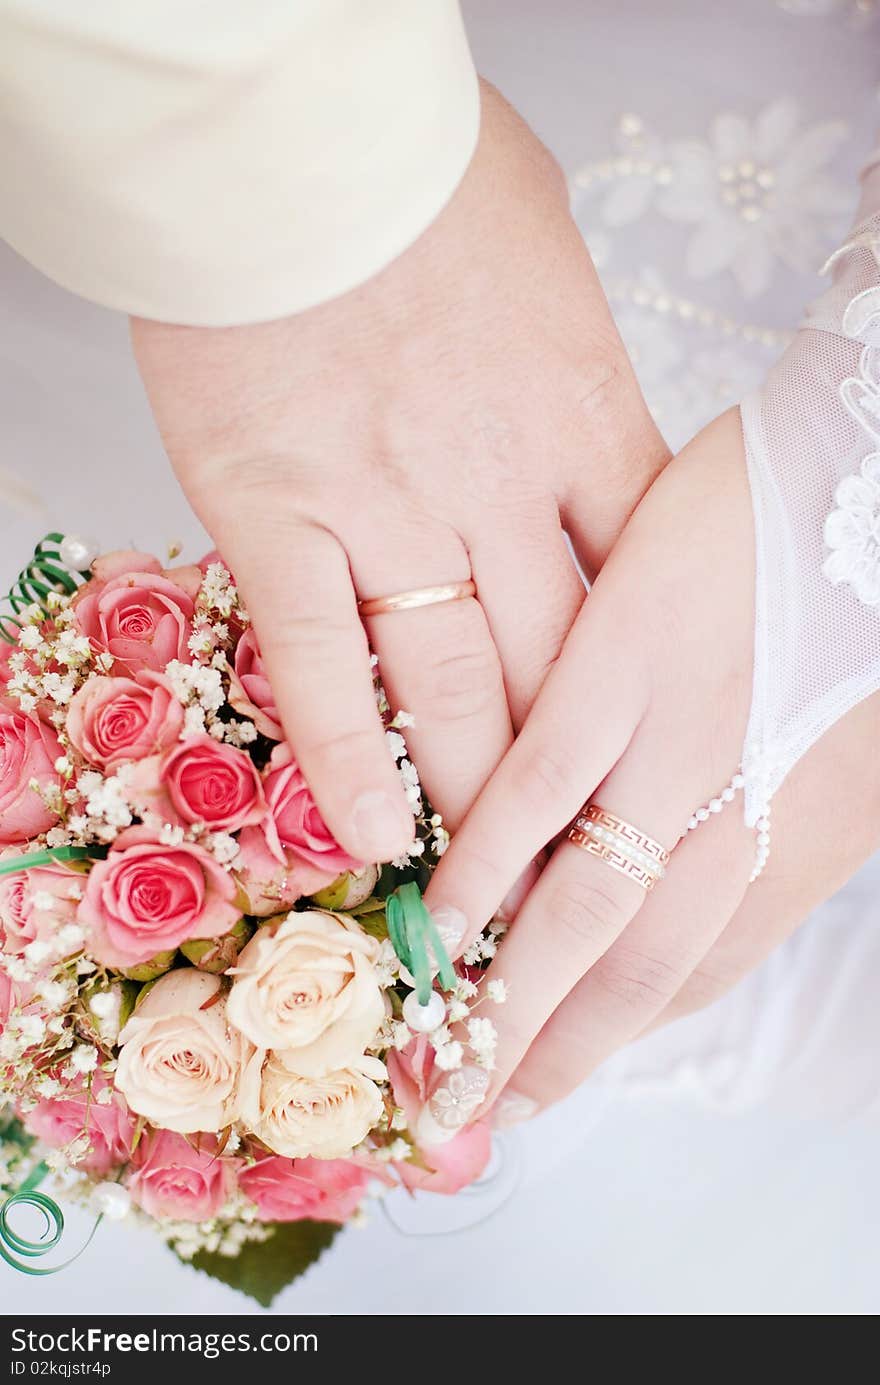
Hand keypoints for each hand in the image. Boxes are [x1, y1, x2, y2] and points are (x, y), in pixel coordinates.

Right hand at [130, 82, 666, 865]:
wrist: (283, 139)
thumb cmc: (416, 165)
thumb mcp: (546, 248)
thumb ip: (573, 355)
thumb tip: (582, 412)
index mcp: (577, 417)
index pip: (637, 583)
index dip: (651, 679)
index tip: (652, 744)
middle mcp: (495, 486)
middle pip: (557, 663)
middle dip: (575, 771)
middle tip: (585, 851)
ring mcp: (385, 512)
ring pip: (450, 688)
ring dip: (478, 795)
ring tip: (493, 884)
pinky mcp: (276, 520)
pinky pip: (318, 664)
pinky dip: (347, 759)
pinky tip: (369, 835)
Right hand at [421, 408, 879, 1126]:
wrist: (862, 476)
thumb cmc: (844, 602)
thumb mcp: (833, 746)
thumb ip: (757, 820)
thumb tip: (663, 875)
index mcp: (805, 840)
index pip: (694, 972)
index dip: (611, 1038)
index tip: (546, 1078)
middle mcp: (749, 818)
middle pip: (636, 974)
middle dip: (551, 1054)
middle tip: (475, 1111)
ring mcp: (682, 745)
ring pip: (586, 908)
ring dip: (510, 992)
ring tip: (448, 1047)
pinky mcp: (622, 668)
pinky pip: (539, 792)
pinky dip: (484, 861)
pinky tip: (439, 909)